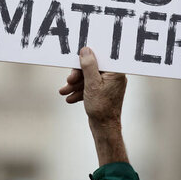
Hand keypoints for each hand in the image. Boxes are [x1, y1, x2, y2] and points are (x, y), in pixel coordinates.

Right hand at [59, 47, 128, 165]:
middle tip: (69, 80)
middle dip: (78, 75)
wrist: (104, 129)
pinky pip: (90, 87)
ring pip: (89, 78)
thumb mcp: (92, 84)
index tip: (75, 60)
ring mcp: (108, 85)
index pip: (100, 57)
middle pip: (92, 68)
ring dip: (75, 85)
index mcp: (116, 71)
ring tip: (64, 92)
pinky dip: (80, 91)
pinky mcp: (103, 92)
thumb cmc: (101, 108)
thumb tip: (86, 50)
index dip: (86, 58)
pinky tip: (70, 98)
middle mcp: (114, 76)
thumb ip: (89, 66)